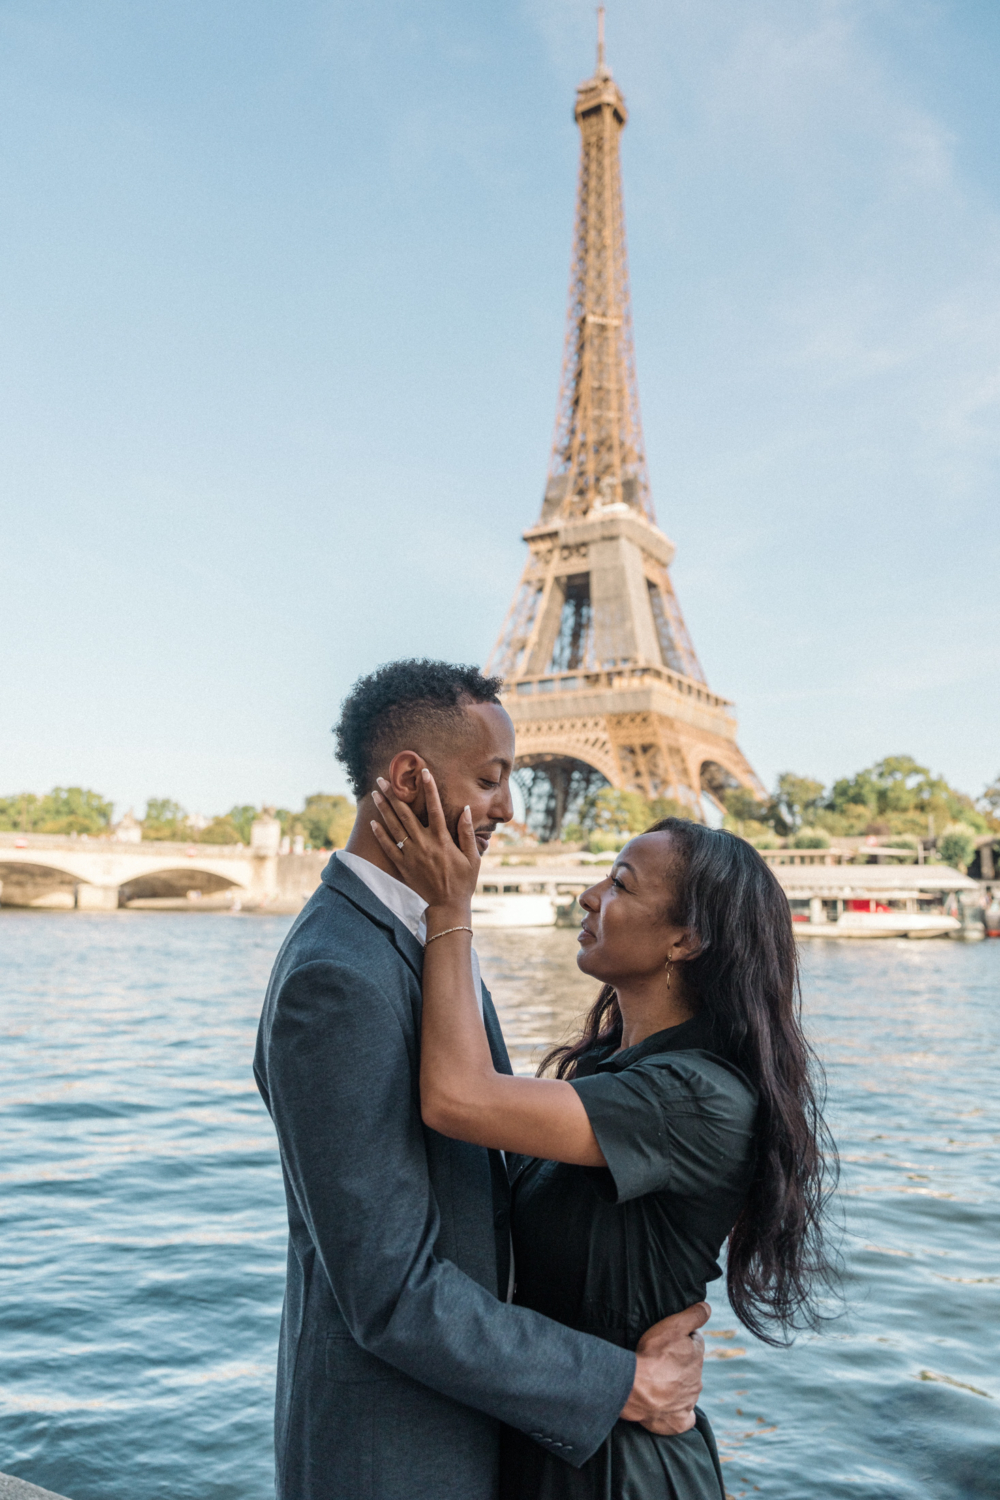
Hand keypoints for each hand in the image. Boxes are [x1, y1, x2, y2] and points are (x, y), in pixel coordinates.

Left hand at [371, 768, 479, 913]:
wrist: (447, 907)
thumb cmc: (463, 882)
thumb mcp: (473, 858)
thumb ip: (467, 833)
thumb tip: (465, 809)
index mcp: (442, 840)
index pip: (435, 808)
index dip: (429, 789)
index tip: (424, 772)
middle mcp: (424, 845)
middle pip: (406, 814)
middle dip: (395, 795)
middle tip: (383, 779)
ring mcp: (412, 855)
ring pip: (394, 827)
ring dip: (384, 809)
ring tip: (375, 794)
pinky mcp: (403, 866)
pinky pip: (388, 848)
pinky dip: (380, 835)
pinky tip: (373, 822)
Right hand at [620, 1302, 708, 1434]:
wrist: (636, 1389)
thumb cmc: (652, 1355)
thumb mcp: (672, 1326)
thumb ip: (693, 1315)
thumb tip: (709, 1308)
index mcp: (697, 1356)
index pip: (695, 1342)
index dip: (682, 1338)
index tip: (667, 1340)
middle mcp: (697, 1380)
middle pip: (691, 1366)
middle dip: (679, 1362)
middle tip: (659, 1360)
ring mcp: (689, 1402)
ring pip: (687, 1390)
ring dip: (676, 1385)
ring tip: (656, 1381)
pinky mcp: (679, 1421)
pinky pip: (684, 1418)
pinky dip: (679, 1413)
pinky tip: (669, 1408)